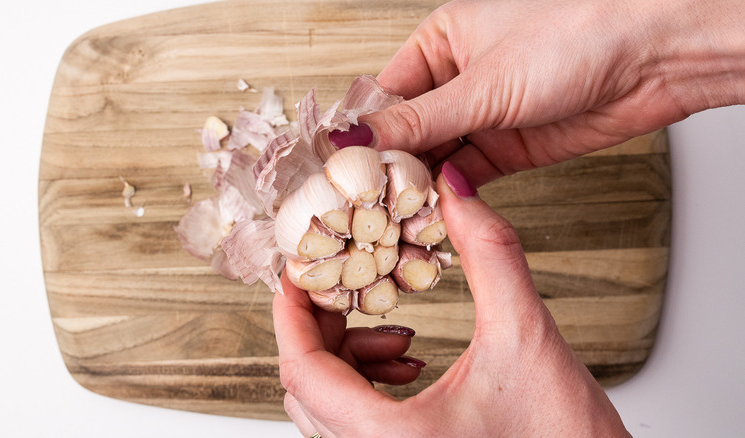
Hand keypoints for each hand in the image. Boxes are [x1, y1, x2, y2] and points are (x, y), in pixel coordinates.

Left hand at [273, 164, 629, 436]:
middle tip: (347, 283)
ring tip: (397, 329)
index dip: (290, 313)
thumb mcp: (526, 335)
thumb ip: (489, 252)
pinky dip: (369, 381)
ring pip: (329, 406)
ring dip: (349, 355)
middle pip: (308, 386)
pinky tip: (412, 358)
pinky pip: (356, 422)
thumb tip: (453, 188)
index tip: (295, 269)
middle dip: (324, 326)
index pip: (303, 371)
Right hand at [340, 0, 744, 185]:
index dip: (362, 135)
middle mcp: (458, 79)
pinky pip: (465, 176)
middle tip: (362, 204)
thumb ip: (417, 120)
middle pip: (406, 132)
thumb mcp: (482, 83)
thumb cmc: (576, 35)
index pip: (384, 95)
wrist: (653, 59)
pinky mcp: (508, 148)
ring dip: (417, 187)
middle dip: (388, 167)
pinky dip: (450, 196)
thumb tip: (356, 139)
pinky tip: (432, 212)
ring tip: (391, 215)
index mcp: (441, 42)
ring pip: (434, 158)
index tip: (339, 170)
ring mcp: (484, 115)